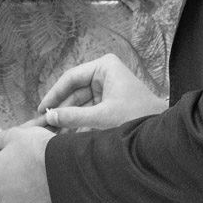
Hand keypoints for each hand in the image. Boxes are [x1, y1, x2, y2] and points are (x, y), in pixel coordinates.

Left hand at [0, 125, 52, 202]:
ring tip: (25, 166)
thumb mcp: (14, 135)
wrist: (64, 166)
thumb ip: (0, 138)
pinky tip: (36, 175)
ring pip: (10, 193)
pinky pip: (25, 197)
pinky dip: (27, 188)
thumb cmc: (34, 149)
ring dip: (13, 183)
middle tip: (10, 160)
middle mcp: (1, 199)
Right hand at [38, 53, 162, 130]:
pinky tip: (65, 135)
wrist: (161, 132)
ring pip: (80, 104)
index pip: (70, 78)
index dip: (54, 94)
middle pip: (74, 92)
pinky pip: (88, 111)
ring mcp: (107, 89)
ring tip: (51, 133)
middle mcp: (104, 74)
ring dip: (67, 119)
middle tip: (42, 125)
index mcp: (104, 67)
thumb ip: (73, 116)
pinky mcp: (109, 103)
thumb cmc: (137, 116)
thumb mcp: (102, 117)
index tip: (42, 109)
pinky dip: (78, 123)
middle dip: (60, 110)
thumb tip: (49, 116)